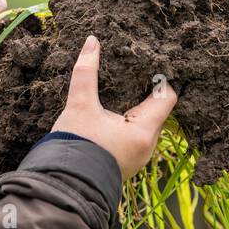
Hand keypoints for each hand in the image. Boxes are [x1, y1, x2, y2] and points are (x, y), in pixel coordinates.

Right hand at [51, 36, 177, 180]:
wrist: (61, 187)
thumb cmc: (73, 147)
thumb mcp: (79, 106)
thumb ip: (86, 72)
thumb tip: (92, 41)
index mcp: (144, 131)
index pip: (167, 97)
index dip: (160, 78)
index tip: (147, 64)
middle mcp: (148, 146)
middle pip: (157, 109)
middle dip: (146, 92)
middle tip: (132, 72)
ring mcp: (138, 157)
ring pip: (146, 123)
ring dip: (136, 108)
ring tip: (122, 90)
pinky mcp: (127, 163)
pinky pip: (136, 136)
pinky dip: (129, 122)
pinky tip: (113, 113)